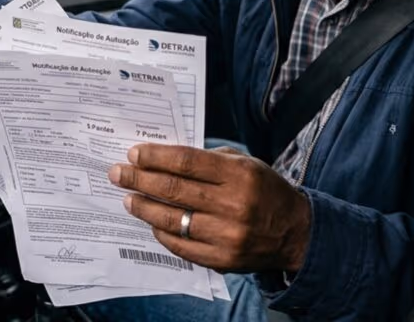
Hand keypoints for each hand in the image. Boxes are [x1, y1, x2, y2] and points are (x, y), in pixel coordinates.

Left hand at [109, 143, 310, 273]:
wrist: (295, 233)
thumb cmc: (264, 191)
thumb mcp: (246, 163)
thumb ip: (209, 159)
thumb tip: (164, 157)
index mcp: (239, 174)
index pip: (186, 162)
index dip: (155, 157)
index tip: (133, 154)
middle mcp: (233, 204)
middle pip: (173, 189)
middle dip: (139, 179)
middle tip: (118, 173)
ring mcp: (227, 235)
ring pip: (172, 219)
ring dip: (144, 207)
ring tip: (129, 198)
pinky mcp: (222, 259)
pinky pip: (181, 245)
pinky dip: (162, 232)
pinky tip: (152, 222)